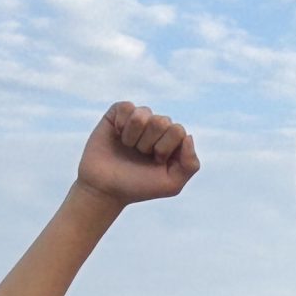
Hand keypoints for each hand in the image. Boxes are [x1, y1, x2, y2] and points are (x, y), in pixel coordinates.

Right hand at [76, 103, 199, 206]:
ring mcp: (138, 119)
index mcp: (172, 140)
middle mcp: (157, 127)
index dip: (165, 148)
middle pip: (162, 121)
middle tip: (139, 155)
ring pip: (143, 114)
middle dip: (148, 144)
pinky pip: (127, 107)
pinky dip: (121, 125)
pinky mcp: (118, 113)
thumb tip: (188, 136)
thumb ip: (191, 164)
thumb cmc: (138, 186)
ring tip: (128, 147)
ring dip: (133, 136)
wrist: (104, 188)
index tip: (155, 161)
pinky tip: (117, 135)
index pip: (178, 130)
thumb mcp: (172, 184)